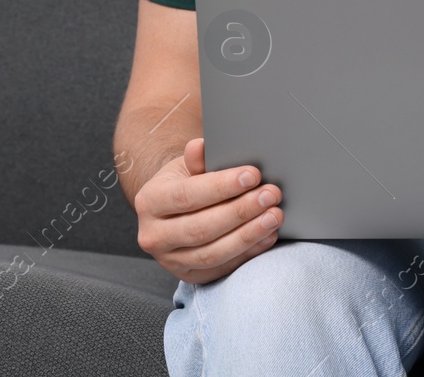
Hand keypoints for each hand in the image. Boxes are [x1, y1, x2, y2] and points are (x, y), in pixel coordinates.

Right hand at [133, 137, 284, 283]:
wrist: (172, 211)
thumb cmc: (184, 182)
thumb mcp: (184, 166)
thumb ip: (196, 159)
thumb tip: (200, 146)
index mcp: (149, 202)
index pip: (187, 195)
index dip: (222, 186)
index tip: (253, 175)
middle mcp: (153, 236)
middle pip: (201, 228)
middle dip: (240, 211)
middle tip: (271, 195)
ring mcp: (170, 261)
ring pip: (212, 253)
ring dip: (248, 235)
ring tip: (274, 216)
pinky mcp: (189, 277)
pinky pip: (222, 268)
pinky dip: (248, 253)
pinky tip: (268, 236)